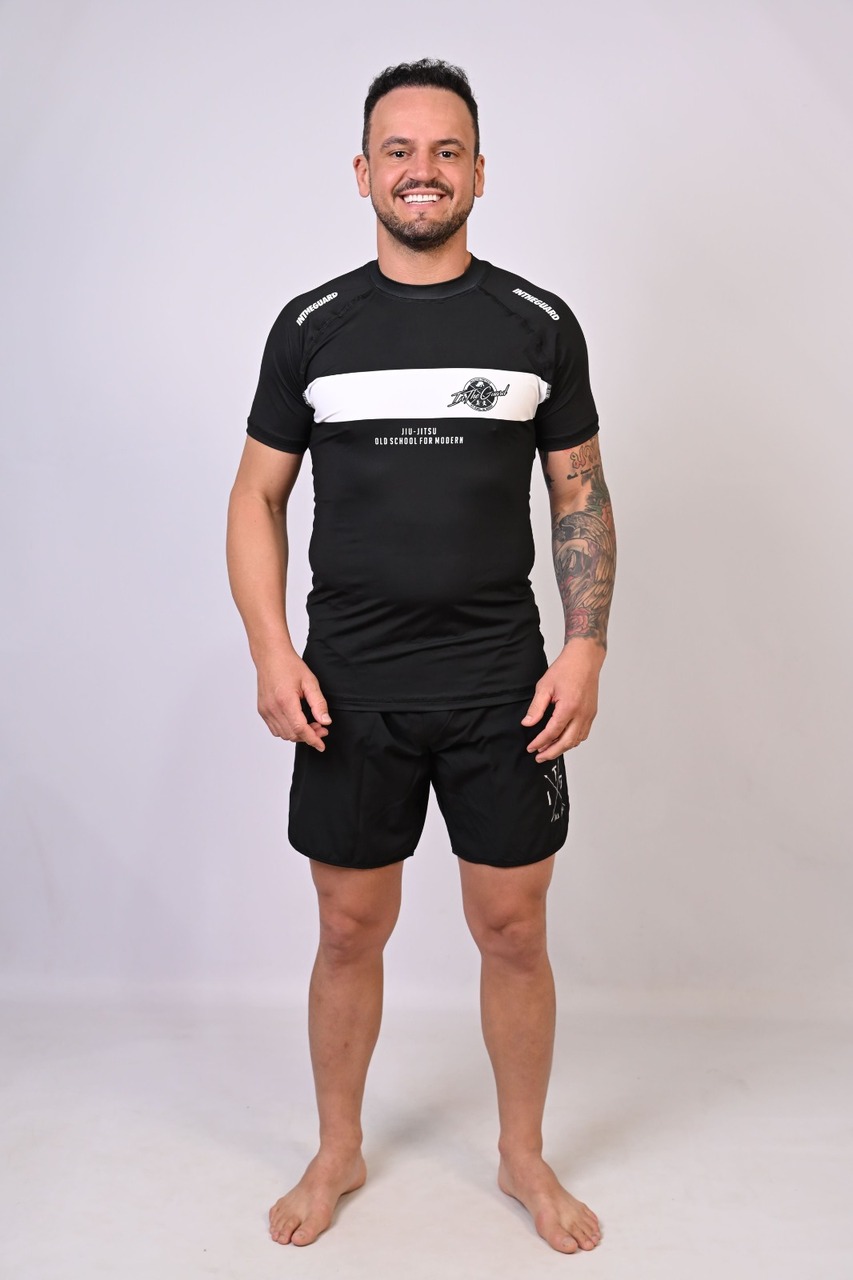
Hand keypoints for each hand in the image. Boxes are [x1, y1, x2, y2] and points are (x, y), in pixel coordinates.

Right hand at [256, 650, 331, 750]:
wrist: (271, 656)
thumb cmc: (290, 666)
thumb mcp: (310, 682)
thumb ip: (319, 703)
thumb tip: (326, 721)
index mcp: (286, 701)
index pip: (300, 729)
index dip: (312, 739)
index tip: (321, 746)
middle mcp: (273, 708)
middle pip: (292, 734)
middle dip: (308, 736)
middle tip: (321, 728)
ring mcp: (265, 710)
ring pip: (283, 734)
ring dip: (298, 734)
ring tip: (310, 724)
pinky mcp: (262, 710)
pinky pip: (275, 729)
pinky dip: (287, 730)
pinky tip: (296, 721)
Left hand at [521, 643, 603, 761]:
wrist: (585, 659)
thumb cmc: (565, 669)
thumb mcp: (544, 686)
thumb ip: (536, 708)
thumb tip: (528, 724)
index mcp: (568, 708)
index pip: (552, 732)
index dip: (540, 742)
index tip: (531, 748)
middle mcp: (581, 714)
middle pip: (566, 742)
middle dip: (551, 752)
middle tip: (539, 757)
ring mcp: (589, 715)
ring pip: (576, 740)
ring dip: (562, 748)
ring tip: (548, 750)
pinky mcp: (592, 713)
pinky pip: (583, 733)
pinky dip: (573, 741)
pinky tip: (563, 740)